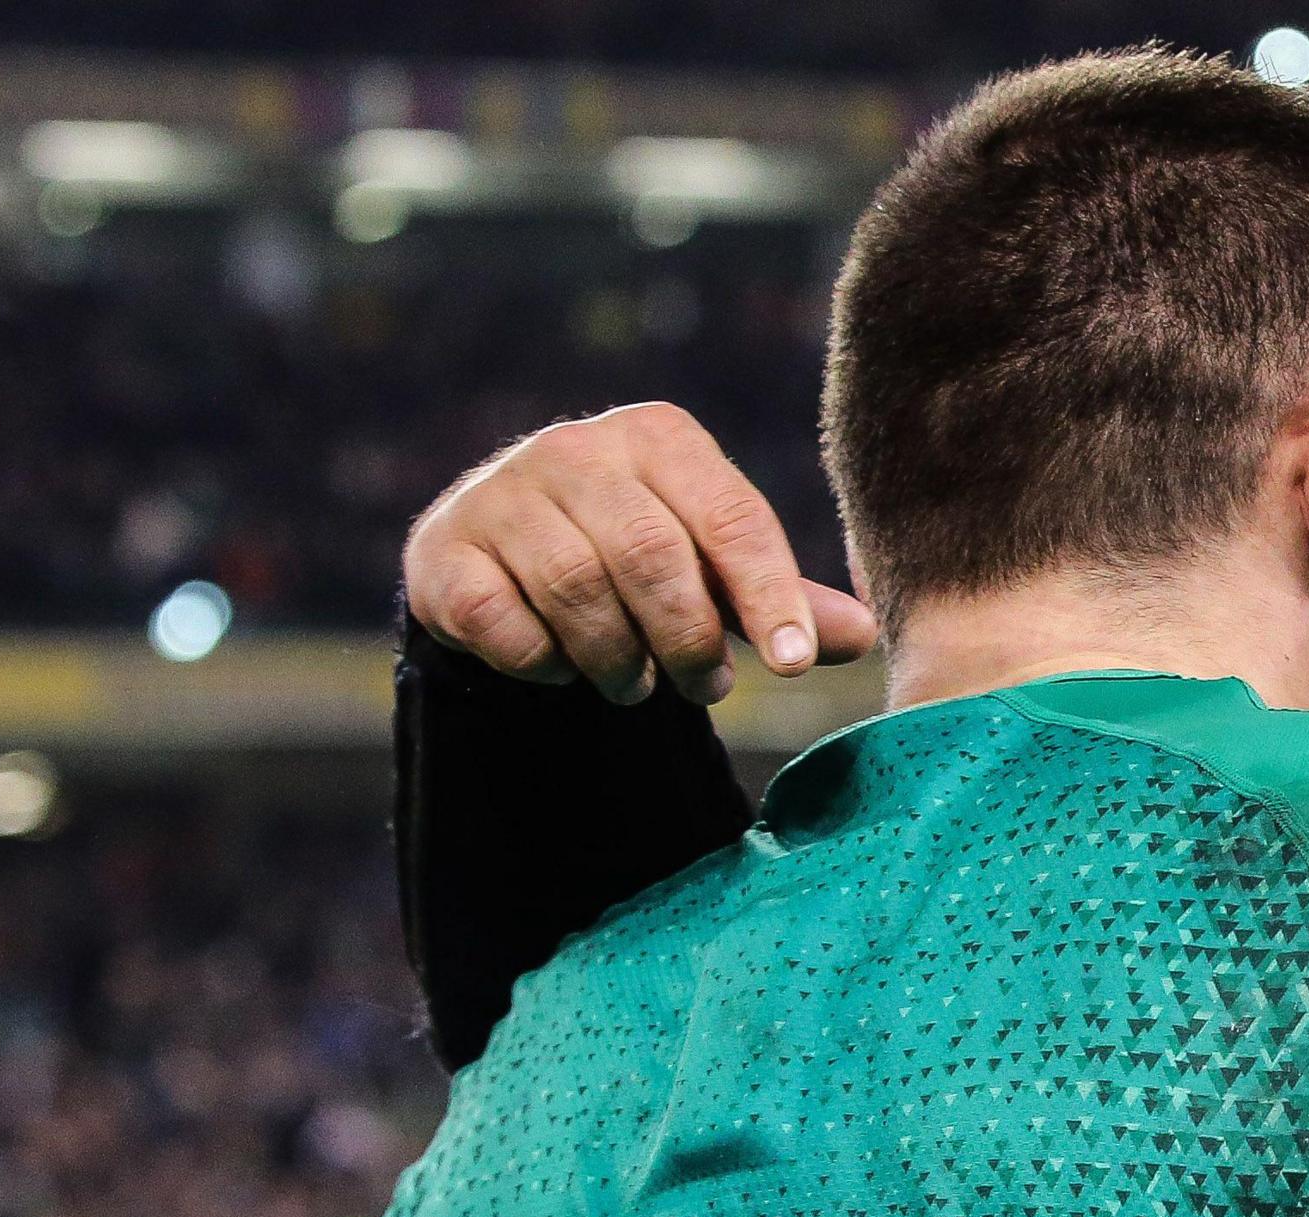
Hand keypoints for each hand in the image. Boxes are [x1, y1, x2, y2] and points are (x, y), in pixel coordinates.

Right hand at [401, 401, 876, 705]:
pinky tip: (562, 664)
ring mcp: (501, 493)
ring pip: (578, 593)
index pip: (730, 517)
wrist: (501, 553)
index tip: (792, 662)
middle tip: (707, 687)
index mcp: (659, 437)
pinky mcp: (446, 550)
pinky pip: (505, 625)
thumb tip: (863, 637)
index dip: (768, 595)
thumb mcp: (715, 570)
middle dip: (689, 640)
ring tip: (636, 682)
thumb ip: (783, 601)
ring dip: (619, 660)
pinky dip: (544, 663)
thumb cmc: (636, 556)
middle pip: (651, 556)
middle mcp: (576, 449)